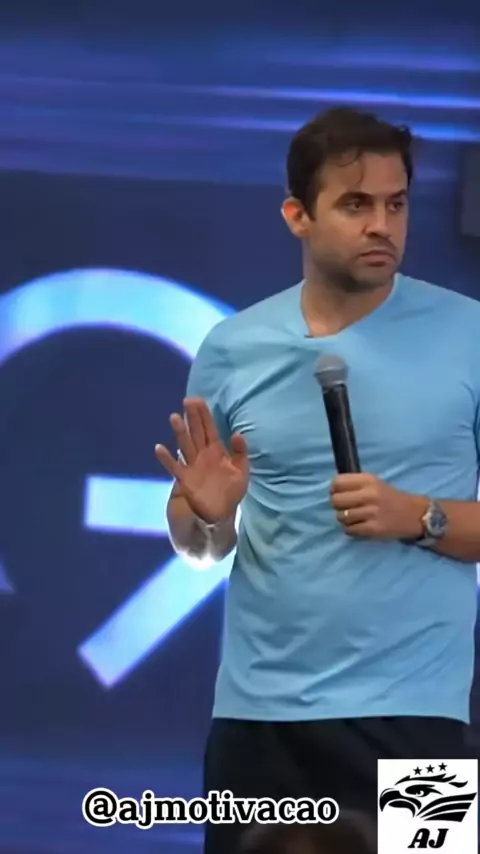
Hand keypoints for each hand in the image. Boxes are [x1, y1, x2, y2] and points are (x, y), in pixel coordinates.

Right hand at [155, 397, 248, 524]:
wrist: (222, 513)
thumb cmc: (231, 491)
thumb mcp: (242, 471)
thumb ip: (240, 452)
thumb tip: (237, 433)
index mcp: (216, 451)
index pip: (210, 429)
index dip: (204, 415)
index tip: (198, 400)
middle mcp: (202, 455)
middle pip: (196, 432)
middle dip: (192, 417)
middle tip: (187, 401)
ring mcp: (192, 466)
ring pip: (185, 445)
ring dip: (180, 432)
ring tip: (175, 417)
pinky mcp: (185, 479)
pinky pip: (174, 467)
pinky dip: (167, 458)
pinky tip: (160, 448)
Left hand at [330, 473, 426, 539]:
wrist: (415, 514)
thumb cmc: (391, 497)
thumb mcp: (375, 483)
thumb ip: (355, 484)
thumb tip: (333, 489)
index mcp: (368, 480)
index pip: (337, 482)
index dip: (334, 489)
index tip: (339, 493)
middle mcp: (369, 495)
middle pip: (336, 500)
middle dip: (337, 505)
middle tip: (344, 507)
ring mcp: (371, 513)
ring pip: (341, 516)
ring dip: (344, 519)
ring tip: (353, 518)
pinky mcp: (373, 529)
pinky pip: (349, 530)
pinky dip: (350, 529)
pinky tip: (358, 526)